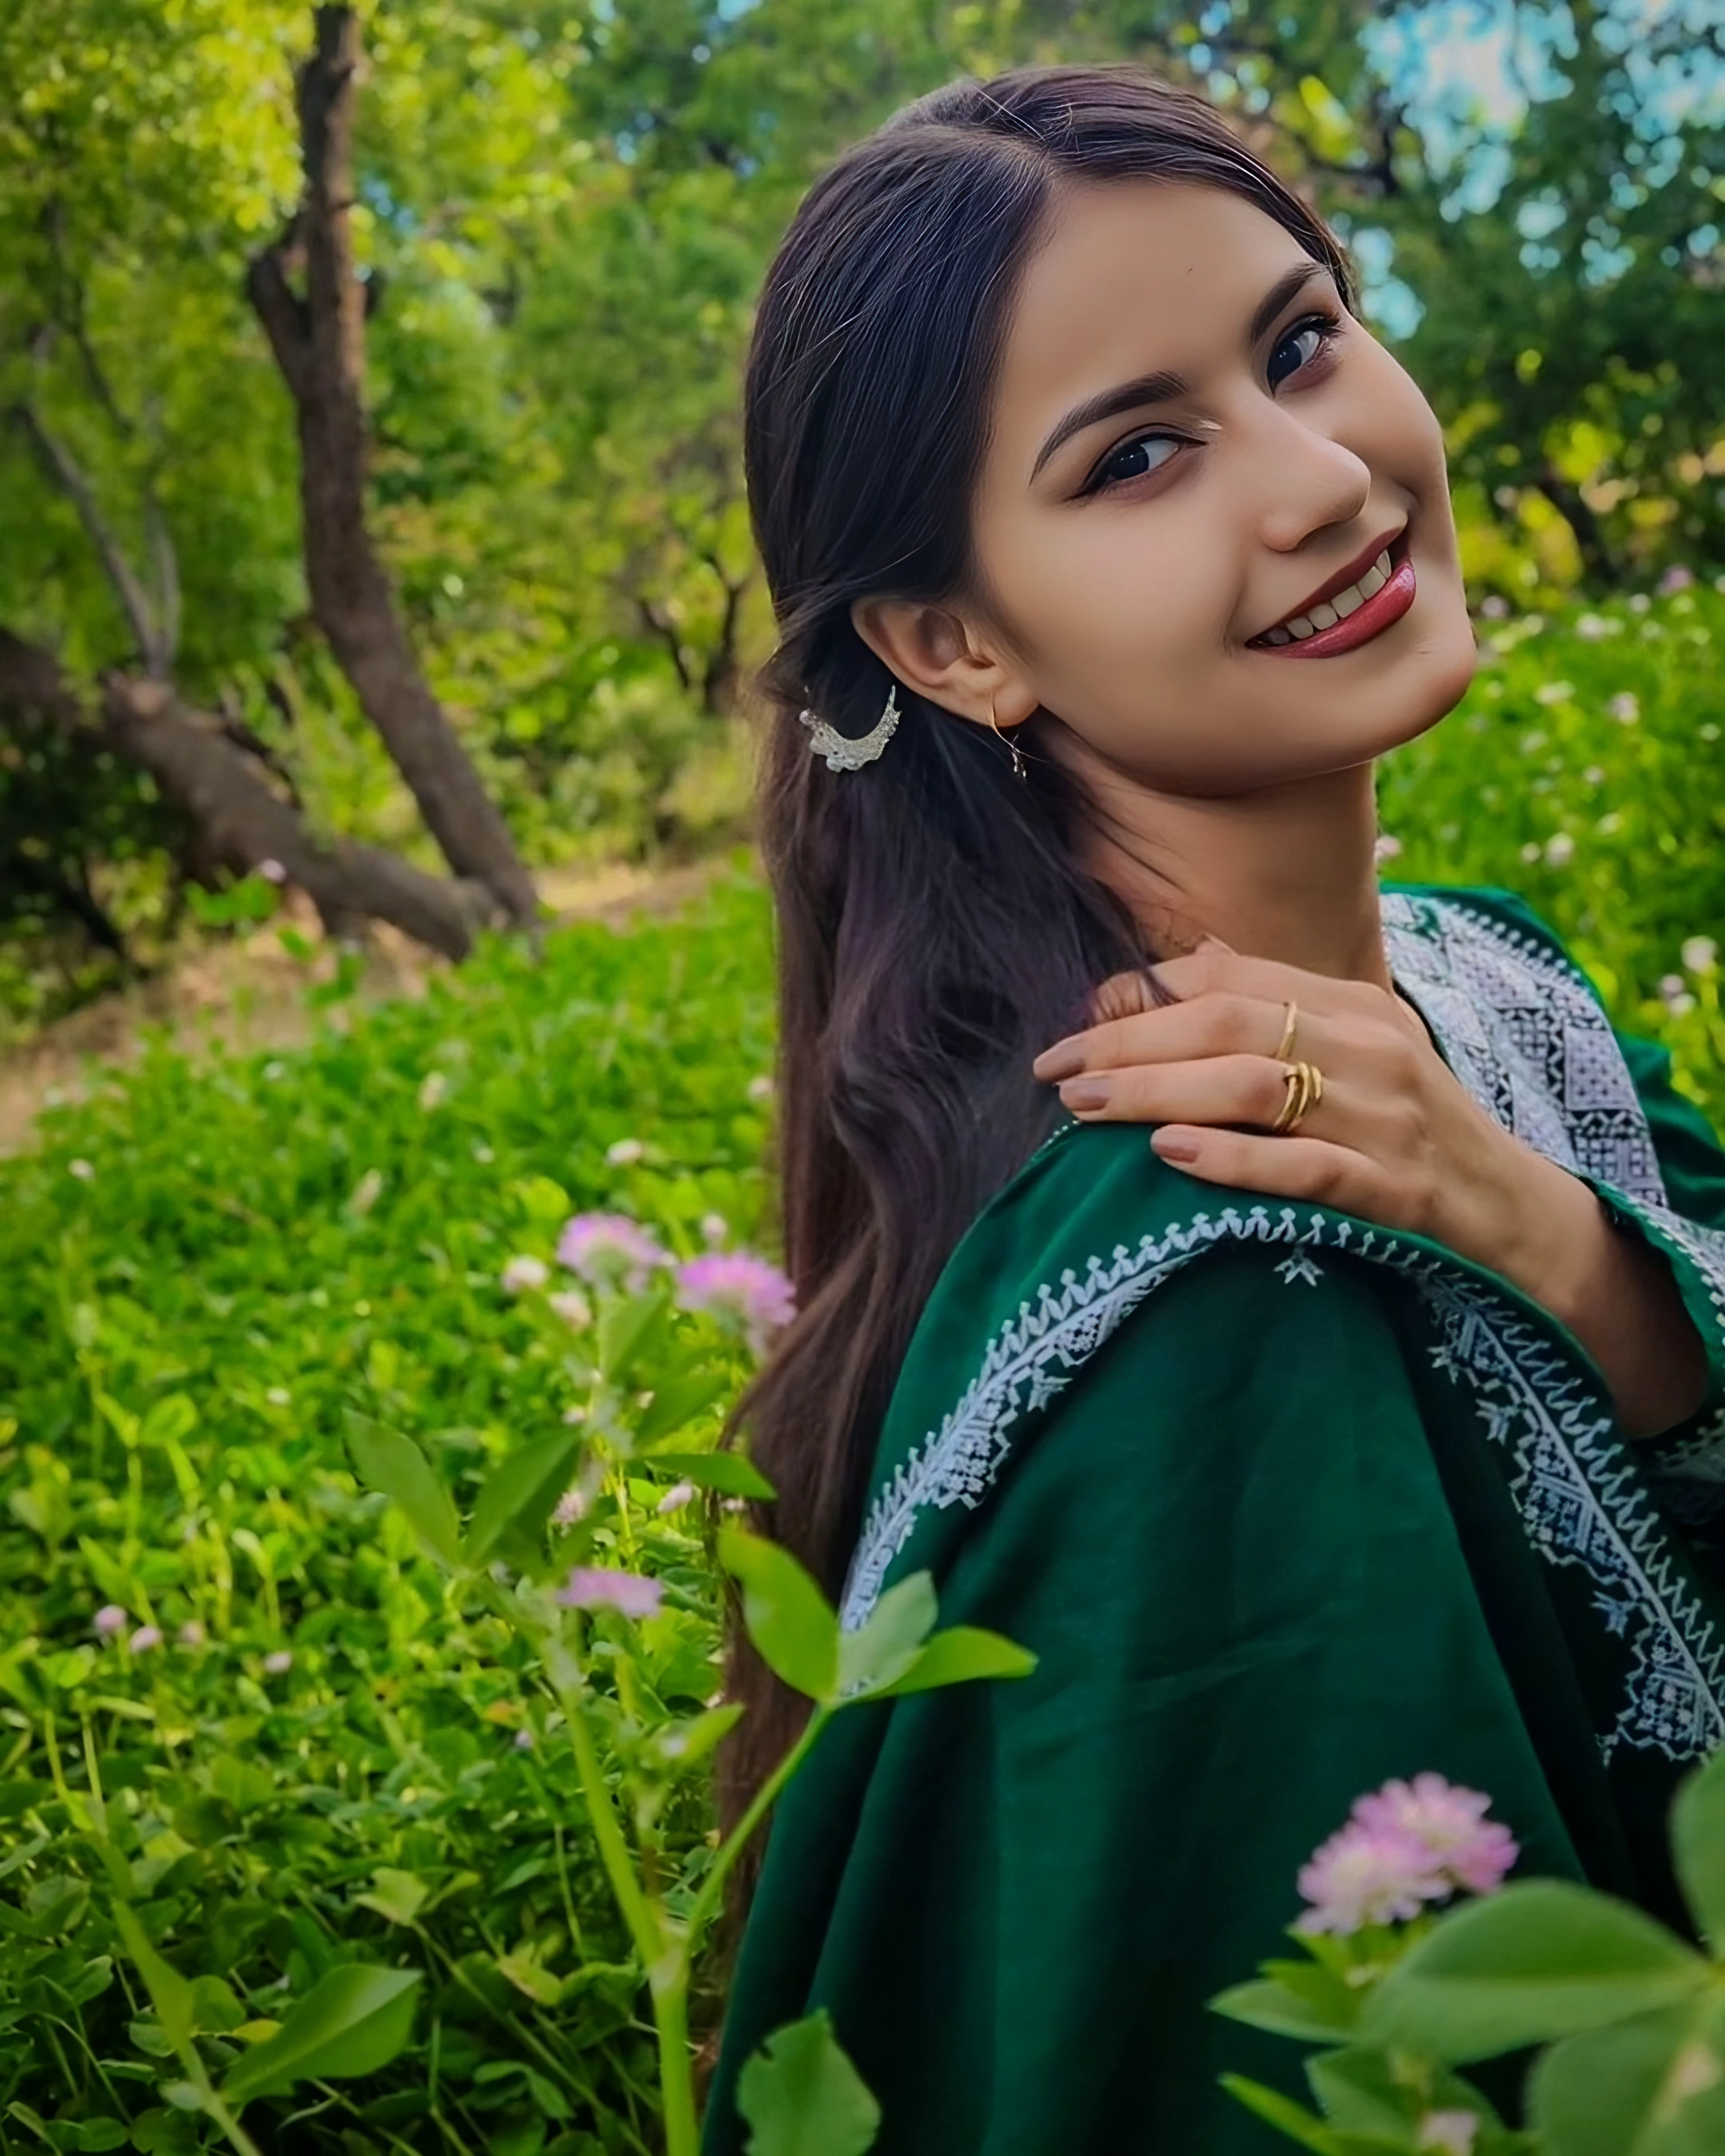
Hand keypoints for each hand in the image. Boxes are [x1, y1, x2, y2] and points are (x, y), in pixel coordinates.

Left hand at [1030, 939, 1710, 1438]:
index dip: (1143, 994)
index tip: (1077, 1021)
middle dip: (1128, 1043)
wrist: (1515, 1211)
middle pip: (1227, 1025)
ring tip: (1083, 1108)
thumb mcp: (1358, 1050)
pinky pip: (1303, 1168)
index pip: (1230, 979)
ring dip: (1155, 1092)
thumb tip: (1193, 960)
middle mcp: (1370, 1048)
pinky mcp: (1394, 1189)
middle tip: (1055, 1070)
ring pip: (1252, 1086)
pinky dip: (1230, 1159)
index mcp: (1354, 1005)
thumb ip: (1281, 1007)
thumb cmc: (1410, 1129)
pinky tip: (1169, 1154)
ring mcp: (1384, 1118)